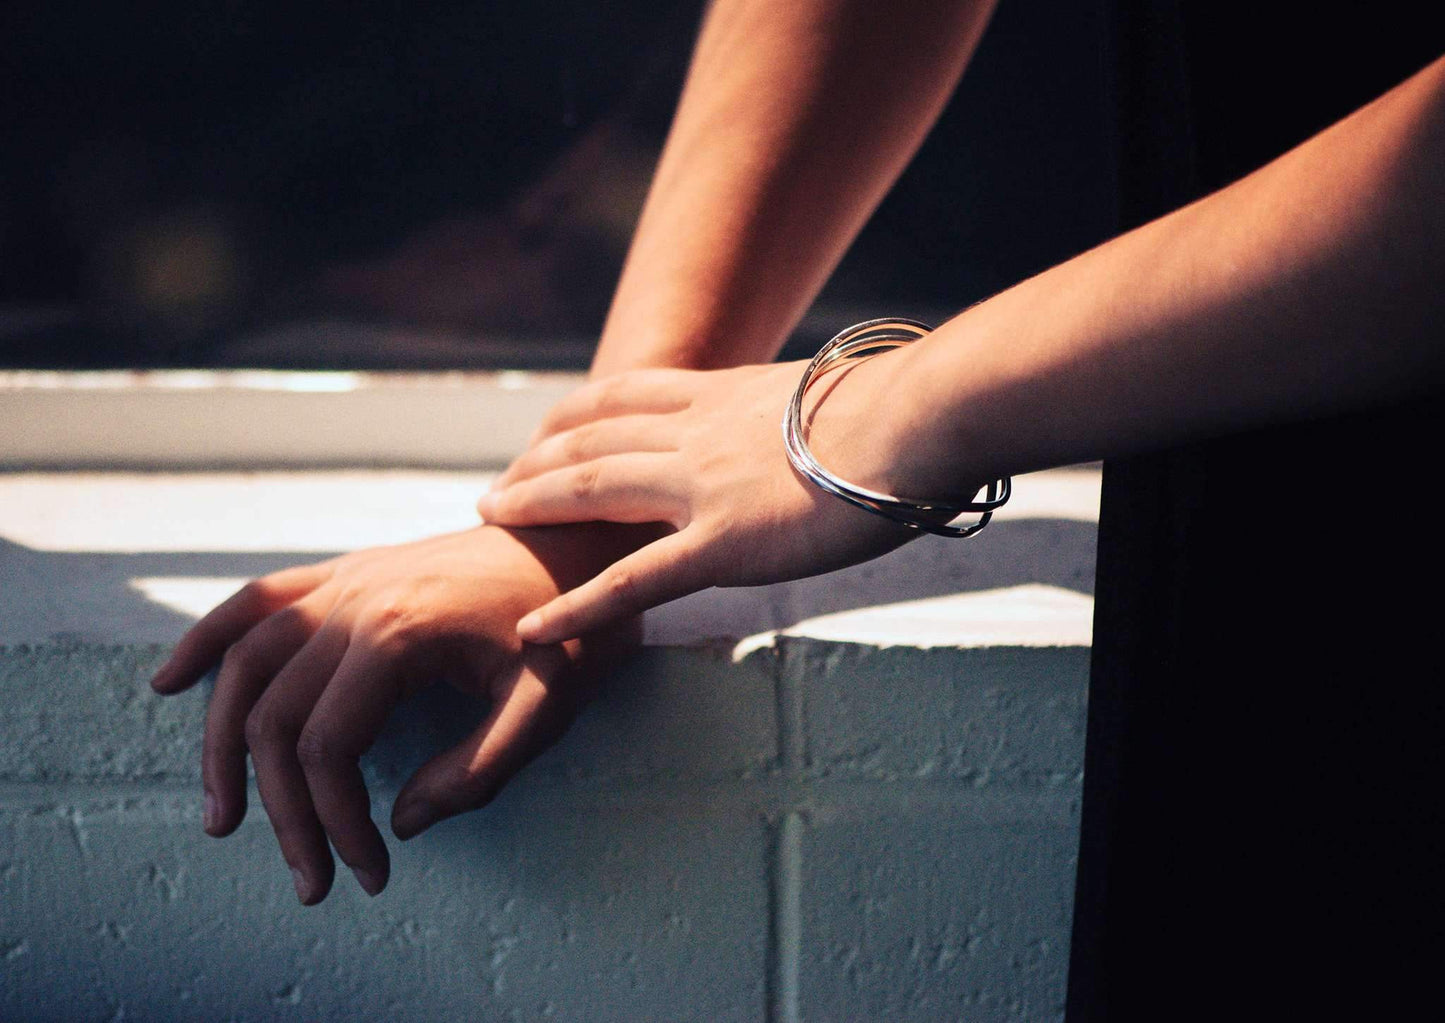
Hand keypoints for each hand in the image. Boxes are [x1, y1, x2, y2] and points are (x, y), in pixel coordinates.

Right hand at [149, 525, 640, 904]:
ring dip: (222, 742)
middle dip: (283, 809)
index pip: (328, 747)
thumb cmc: (577, 626)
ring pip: (248, 663)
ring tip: (222, 815)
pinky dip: (209, 640)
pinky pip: (259, 600)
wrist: (589, 542)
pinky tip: (171, 680)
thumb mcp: (548, 707)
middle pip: (276, 716)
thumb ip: (476, 772)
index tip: (368, 873)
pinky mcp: (351, 570)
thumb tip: (398, 823)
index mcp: (400, 632)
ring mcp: (348, 578)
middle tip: (308, 879)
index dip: (335, 823)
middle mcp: (356, 598)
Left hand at [477, 355, 928, 644]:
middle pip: (589, 439)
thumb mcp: (834, 393)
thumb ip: (803, 412)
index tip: (543, 432)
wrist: (922, 418)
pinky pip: (631, 582)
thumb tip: (829, 422)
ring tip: (489, 522)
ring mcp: (703, 488)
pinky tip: (533, 627)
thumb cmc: (907, 408)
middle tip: (496, 489)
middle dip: (534, 463)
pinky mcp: (723, 546)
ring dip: (532, 507)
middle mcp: (698, 432)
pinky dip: (576, 607)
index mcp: (725, 394)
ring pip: (592, 490)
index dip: (572, 414)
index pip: (623, 395)